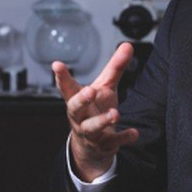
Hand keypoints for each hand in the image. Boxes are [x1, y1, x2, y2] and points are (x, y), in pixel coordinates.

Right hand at [54, 42, 138, 181]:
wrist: (94, 146)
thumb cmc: (96, 110)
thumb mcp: (105, 87)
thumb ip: (115, 67)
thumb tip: (127, 45)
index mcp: (78, 100)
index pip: (67, 87)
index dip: (61, 76)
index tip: (57, 64)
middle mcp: (80, 116)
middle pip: (74, 108)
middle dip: (81, 100)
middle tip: (90, 91)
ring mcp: (90, 132)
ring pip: (91, 128)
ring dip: (102, 121)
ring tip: (115, 114)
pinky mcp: (104, 144)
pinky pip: (113, 141)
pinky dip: (123, 137)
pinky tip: (134, 133)